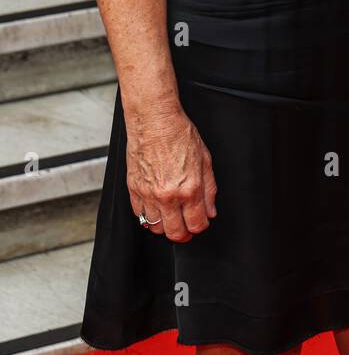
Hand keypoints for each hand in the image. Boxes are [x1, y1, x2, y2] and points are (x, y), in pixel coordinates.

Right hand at [126, 105, 216, 240]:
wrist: (155, 121)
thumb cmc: (179, 134)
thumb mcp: (205, 160)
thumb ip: (209, 189)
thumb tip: (210, 210)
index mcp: (189, 189)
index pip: (196, 224)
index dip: (200, 226)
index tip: (200, 222)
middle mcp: (167, 195)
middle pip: (175, 233)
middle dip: (184, 233)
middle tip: (187, 227)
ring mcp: (148, 194)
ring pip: (155, 227)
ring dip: (165, 226)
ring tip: (172, 217)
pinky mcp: (133, 189)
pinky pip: (139, 215)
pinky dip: (147, 216)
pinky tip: (156, 209)